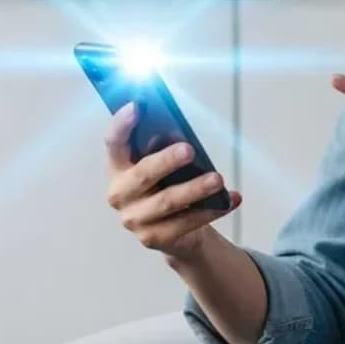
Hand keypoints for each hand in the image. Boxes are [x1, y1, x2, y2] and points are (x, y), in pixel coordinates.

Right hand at [104, 101, 240, 261]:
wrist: (175, 232)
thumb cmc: (168, 185)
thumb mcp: (164, 165)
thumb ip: (164, 148)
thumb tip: (184, 135)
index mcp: (118, 168)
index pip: (114, 143)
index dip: (122, 124)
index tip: (137, 105)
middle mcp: (119, 194)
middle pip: (143, 174)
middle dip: (166, 161)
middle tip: (189, 149)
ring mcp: (134, 219)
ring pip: (167, 201)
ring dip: (195, 189)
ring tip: (218, 179)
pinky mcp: (153, 238)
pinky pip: (186, 223)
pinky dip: (212, 210)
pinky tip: (231, 199)